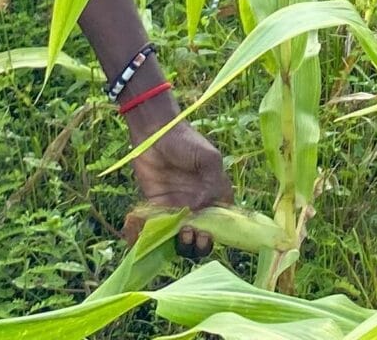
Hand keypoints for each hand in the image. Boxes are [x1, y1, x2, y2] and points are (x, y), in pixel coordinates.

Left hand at [125, 108, 231, 260]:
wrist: (154, 132)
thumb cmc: (185, 141)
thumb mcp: (208, 158)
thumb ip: (211, 184)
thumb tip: (201, 209)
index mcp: (215, 194)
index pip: (222, 222)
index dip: (219, 232)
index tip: (211, 231)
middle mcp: (198, 206)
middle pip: (204, 236)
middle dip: (202, 243)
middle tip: (196, 233)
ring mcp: (178, 209)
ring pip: (184, 238)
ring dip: (185, 244)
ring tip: (183, 233)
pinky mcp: (157, 209)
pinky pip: (160, 230)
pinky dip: (160, 239)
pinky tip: (162, 237)